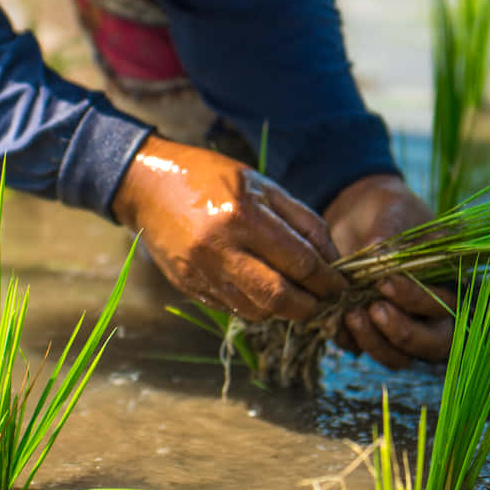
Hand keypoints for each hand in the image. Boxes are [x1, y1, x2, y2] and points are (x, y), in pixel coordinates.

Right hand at [111, 136, 345, 322]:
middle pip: (279, 298)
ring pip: (257, 311)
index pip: (300, 263)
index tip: (341, 284)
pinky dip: (257, 306)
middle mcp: (220, 249)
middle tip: (325, 300)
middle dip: (311, 306)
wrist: (148, 186)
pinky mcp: (189, 286)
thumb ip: (302, 221)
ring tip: (298, 297)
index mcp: (243, 217)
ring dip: (285, 311)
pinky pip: (233, 308)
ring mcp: (201, 272)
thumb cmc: (211, 177)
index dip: (328, 279)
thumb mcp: (262, 185)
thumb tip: (332, 260)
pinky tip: (265, 291)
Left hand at [323, 174, 453, 368]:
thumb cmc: (388, 212)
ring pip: (398, 357)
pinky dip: (349, 341)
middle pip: (431, 346)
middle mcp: (432, 314)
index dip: (417, 300)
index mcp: (450, 285)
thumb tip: (382, 257)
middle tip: (373, 310)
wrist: (358, 216)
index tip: (385, 281)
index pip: (446, 308)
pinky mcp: (370, 331)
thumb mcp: (394, 214)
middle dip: (402, 333)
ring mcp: (401, 327)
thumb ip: (392, 237)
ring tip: (350, 315)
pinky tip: (334, 320)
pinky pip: (363, 350)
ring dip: (374, 342)